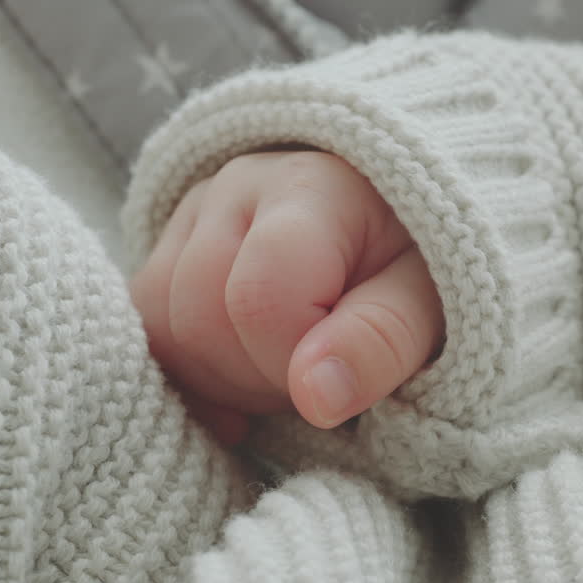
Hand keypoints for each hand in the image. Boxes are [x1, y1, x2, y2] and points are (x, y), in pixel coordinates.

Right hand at [130, 151, 443, 443]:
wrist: (403, 227)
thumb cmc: (430, 266)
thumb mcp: (436, 304)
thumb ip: (383, 341)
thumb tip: (316, 396)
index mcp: (312, 187)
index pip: (260, 299)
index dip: (296, 363)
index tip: (347, 372)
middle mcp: (238, 186)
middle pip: (197, 318)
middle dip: (259, 377)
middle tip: (322, 377)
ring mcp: (194, 213)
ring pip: (161, 329)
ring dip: (225, 379)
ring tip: (292, 370)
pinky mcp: (171, 247)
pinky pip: (146, 331)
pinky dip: (191, 376)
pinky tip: (244, 386)